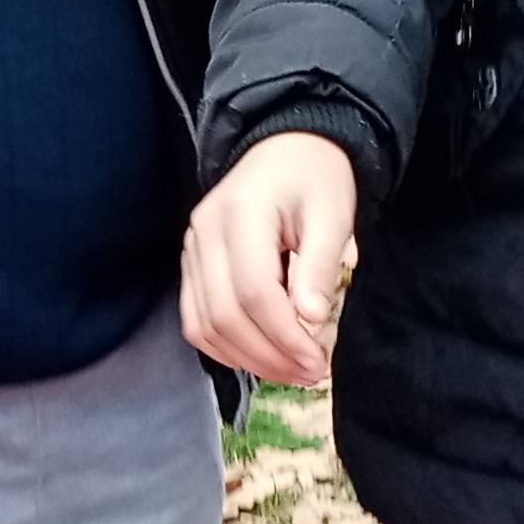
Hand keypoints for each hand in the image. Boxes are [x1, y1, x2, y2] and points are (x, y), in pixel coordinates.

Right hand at [180, 131, 358, 384]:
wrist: (287, 148)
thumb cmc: (315, 179)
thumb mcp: (333, 214)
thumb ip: (319, 265)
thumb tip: (309, 319)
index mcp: (241, 214)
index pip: (254, 292)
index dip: (284, 336)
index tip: (318, 361)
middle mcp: (204, 233)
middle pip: (224, 315)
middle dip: (268, 356)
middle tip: (309, 374)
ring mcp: (191, 249)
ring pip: (204, 325)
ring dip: (246, 359)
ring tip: (289, 372)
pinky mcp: (190, 265)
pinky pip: (196, 319)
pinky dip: (225, 348)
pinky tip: (260, 357)